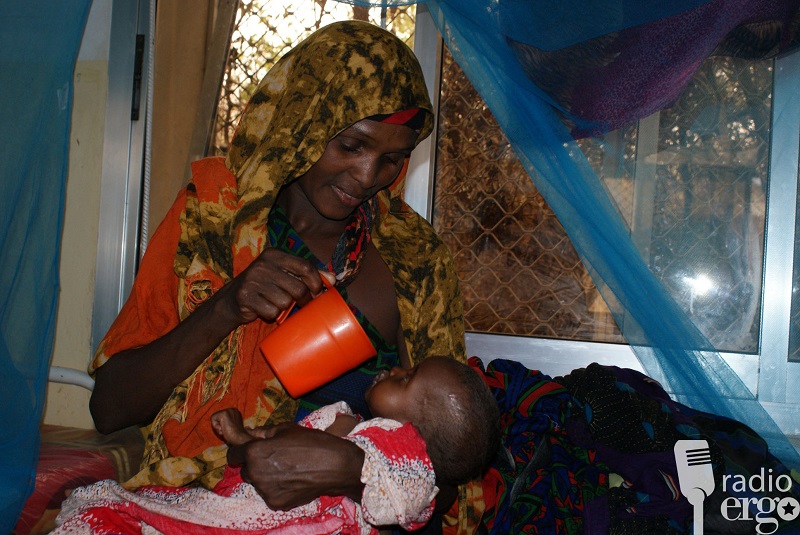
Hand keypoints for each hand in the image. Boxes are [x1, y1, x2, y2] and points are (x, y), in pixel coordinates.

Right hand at [220, 248, 334, 324]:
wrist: (231, 300)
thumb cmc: (265, 286)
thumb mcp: (284, 275)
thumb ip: (307, 274)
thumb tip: (333, 279)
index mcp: (275, 255)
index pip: (305, 266)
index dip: (317, 282)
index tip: (318, 292)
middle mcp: (263, 264)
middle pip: (298, 288)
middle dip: (304, 300)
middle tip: (302, 304)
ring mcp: (253, 280)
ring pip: (285, 301)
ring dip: (284, 308)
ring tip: (276, 303)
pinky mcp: (246, 296)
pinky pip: (271, 311)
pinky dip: (271, 315)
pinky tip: (264, 309)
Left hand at [227, 423, 364, 509]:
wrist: (335, 465)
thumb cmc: (311, 442)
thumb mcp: (286, 429)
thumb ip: (263, 432)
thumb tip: (249, 433)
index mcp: (254, 452)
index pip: (233, 454)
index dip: (241, 450)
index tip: (250, 449)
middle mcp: (255, 473)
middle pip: (245, 469)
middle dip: (255, 464)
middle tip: (275, 458)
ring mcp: (265, 491)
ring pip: (258, 483)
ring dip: (266, 477)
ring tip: (288, 469)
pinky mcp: (276, 503)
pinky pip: (270, 494)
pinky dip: (278, 488)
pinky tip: (293, 480)